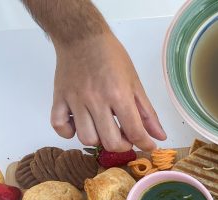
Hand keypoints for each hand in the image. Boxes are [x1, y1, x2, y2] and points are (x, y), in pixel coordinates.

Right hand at [51, 32, 165, 151]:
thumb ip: (147, 112)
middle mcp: (96, 100)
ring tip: (103, 129)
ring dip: (98, 139)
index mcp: (118, 94)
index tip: (147, 145)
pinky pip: (58, 126)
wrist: (81, 35)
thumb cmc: (111, 56)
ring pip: (86, 138)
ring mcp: (75, 100)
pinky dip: (68, 132)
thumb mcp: (135, 82)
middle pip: (110, 142)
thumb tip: (159, 136)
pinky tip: (79, 126)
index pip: (134, 132)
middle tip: (125, 136)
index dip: (145, 144)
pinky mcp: (58, 98)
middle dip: (122, 145)